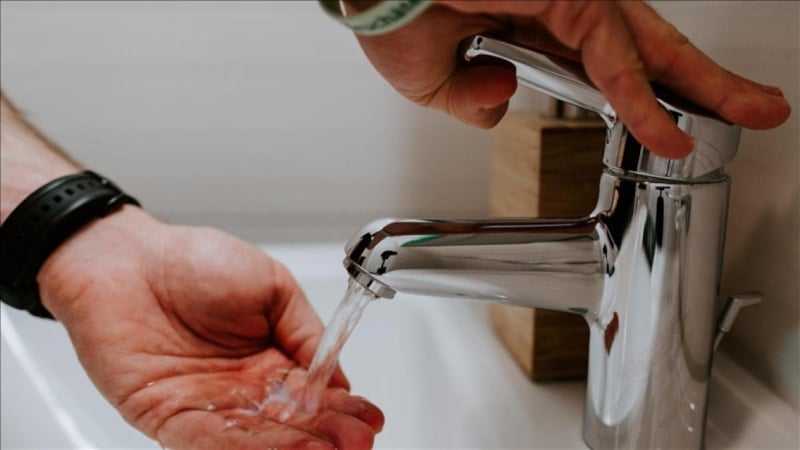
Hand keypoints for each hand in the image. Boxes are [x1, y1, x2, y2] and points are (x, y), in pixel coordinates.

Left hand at [37, 206, 382, 448]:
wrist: (128, 259)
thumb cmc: (195, 261)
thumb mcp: (271, 286)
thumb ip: (305, 330)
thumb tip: (338, 376)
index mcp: (271, 358)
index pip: (315, 394)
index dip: (343, 407)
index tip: (370, 419)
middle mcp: (243, 389)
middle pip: (292, 424)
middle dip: (328, 434)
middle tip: (357, 442)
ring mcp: (208, 407)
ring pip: (258, 439)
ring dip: (296, 448)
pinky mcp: (170, 418)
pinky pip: (211, 441)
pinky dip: (247, 449)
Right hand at [354, 0, 790, 157]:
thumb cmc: (389, 16)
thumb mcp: (434, 85)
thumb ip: (472, 100)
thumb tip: (498, 101)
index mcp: (532, 33)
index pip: (606, 70)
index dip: (643, 99)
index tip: (672, 132)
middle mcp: (559, 11)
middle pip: (648, 54)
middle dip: (705, 86)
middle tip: (757, 111)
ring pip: (649, 46)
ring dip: (702, 85)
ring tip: (753, 113)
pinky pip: (610, 49)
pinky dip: (636, 94)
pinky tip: (665, 129)